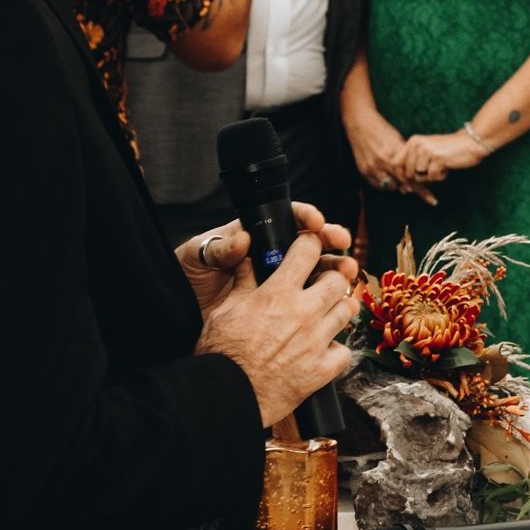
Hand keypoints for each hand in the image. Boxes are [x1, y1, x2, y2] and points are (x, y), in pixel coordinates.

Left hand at [177, 201, 357, 317]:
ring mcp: (279, 278)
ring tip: (348, 270)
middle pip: (311, 241)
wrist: (181, 312)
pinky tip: (338, 296)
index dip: (306, 217)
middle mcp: (273, 253)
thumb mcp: (197, 257)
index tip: (315, 222)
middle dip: (331, 239)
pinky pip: (309, 297)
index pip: (288, 219)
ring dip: (335, 266)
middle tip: (342, 242)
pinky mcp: (281, 303)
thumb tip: (243, 240)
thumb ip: (219, 248)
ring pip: (317, 268)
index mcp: (256, 235)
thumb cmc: (187, 275)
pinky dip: (327, 295)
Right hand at [194, 230, 358, 427]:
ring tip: (326, 314)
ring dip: (338, 309)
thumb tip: (249, 260)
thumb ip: (243, 283)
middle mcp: (303, 312)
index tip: (312, 246)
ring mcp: (316, 340)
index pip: (309, 249)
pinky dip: (336, 349)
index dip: (312, 242)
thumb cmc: (220, 355)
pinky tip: (324, 349)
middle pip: (337, 278)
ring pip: (347, 310)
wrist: (225, 397)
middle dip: (332, 276)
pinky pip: (344, 351)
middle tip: (321, 284)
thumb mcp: (224, 311)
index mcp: (278, 294)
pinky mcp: (322, 369)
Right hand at [345, 105, 417, 196]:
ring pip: (390, 187)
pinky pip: (378, 186)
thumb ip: (407, 157)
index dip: (422, 191)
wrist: (361, 124)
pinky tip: (388, 177)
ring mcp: (372, 168)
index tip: (432, 200)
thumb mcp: (398, 141)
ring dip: (397, 186)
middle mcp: (382, 163)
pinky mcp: (363, 171)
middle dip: (410, 188)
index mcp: (394, 155)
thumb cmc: (383, 131)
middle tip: (418, 190)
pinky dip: (385, 184)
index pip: (411, 178)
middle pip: (402, 185)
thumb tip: (416, 175)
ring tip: (399, 178)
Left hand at [400, 129, 486, 192]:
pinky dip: (440, 176)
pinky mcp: (437, 158)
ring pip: (419, 176)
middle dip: (419, 178)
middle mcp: (417, 144)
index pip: (395, 162)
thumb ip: (414, 162)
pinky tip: (447, 167)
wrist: (471, 143)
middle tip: (434, 172)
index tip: (408, 183)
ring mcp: (426, 151)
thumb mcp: (428, 151)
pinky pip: (432, 177)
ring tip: (442, 166)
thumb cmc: (450, 150)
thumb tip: (403, 182)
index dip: (400, 175)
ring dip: (431, 176)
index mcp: (413, 141)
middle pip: (407, 172)